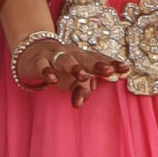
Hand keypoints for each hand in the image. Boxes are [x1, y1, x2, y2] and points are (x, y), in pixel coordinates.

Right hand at [14, 35, 128, 105]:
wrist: (31, 53)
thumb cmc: (60, 69)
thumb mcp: (72, 81)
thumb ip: (80, 91)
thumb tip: (79, 103)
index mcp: (83, 57)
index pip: (99, 59)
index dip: (112, 63)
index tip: (126, 68)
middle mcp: (71, 54)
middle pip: (86, 58)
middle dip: (98, 64)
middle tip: (110, 71)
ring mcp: (54, 56)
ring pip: (65, 59)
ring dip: (75, 67)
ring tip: (84, 76)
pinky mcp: (38, 61)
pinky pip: (43, 65)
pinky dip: (47, 71)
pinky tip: (52, 80)